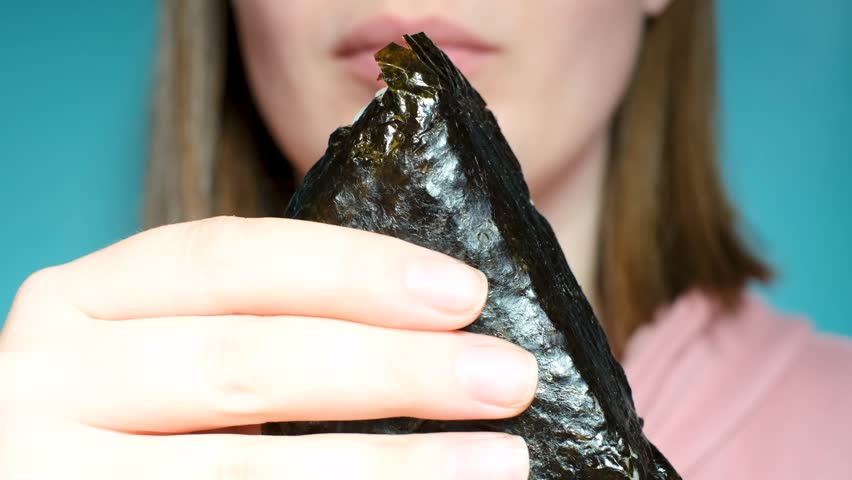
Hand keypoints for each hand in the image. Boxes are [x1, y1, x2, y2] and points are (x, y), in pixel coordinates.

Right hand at [0, 216, 536, 478]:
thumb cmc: (125, 417)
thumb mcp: (170, 351)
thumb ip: (260, 331)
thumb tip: (429, 330)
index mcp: (87, 300)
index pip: (230, 259)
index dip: (352, 270)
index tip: (463, 292)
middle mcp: (52, 374)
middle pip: (248, 359)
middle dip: (391, 370)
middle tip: (504, 377)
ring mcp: (50, 468)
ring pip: (242, 469)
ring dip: (386, 466)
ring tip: (495, 462)